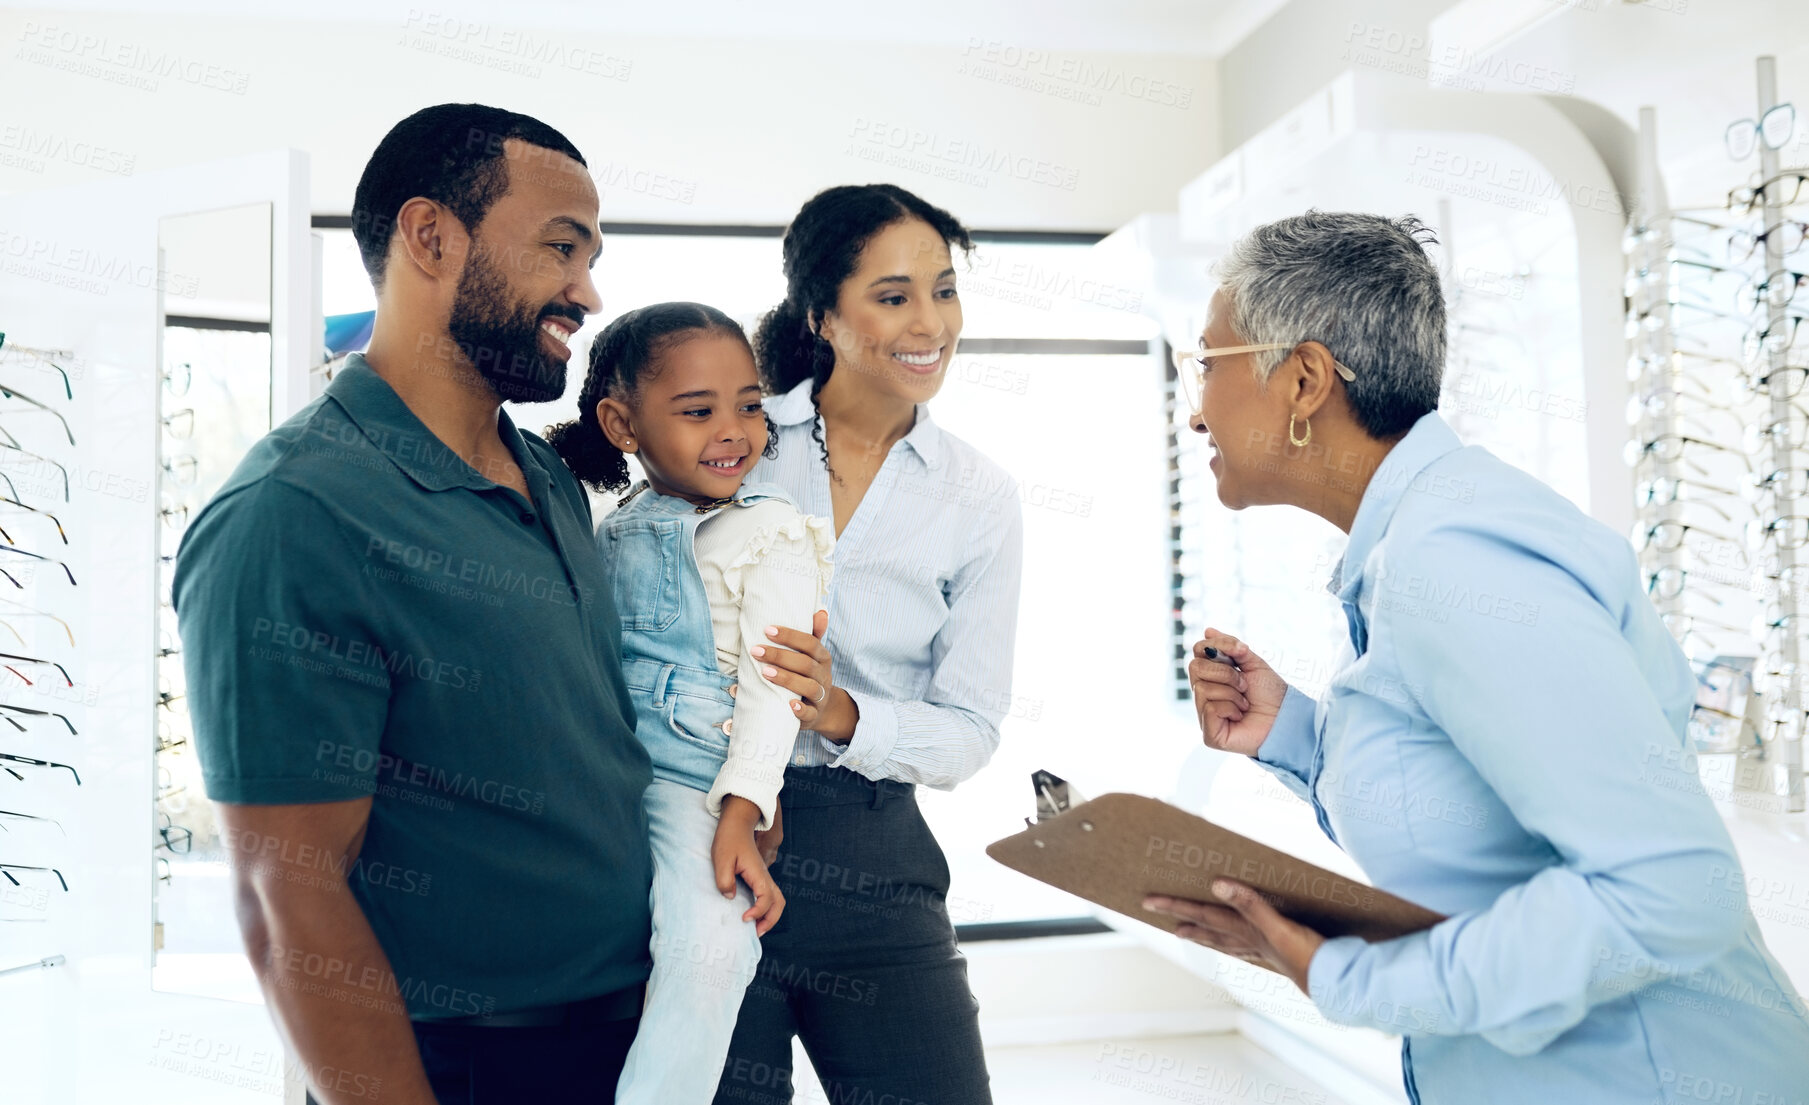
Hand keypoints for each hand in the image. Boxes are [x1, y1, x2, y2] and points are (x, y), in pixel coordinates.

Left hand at [712, 797, 784, 935]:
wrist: (737, 822)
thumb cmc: (729, 839)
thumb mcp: (721, 859)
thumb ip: (725, 880)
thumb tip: (730, 897)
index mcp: (758, 873)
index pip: (766, 898)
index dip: (758, 912)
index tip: (744, 919)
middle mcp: (765, 876)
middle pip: (779, 902)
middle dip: (770, 920)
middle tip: (756, 932)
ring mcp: (764, 876)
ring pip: (778, 899)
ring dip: (771, 915)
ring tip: (756, 927)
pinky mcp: (759, 875)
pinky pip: (770, 895)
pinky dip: (767, 908)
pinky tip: (753, 913)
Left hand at [752, 610, 853, 740]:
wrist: (823, 709)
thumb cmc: (809, 676)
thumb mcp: (813, 656)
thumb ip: (813, 635)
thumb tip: (821, 611)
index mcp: (822, 658)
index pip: (810, 643)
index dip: (790, 636)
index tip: (768, 630)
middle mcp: (823, 676)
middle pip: (806, 664)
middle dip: (781, 656)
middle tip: (756, 651)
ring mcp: (820, 697)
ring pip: (809, 687)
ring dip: (787, 679)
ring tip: (765, 673)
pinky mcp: (813, 716)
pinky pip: (810, 714)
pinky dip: (801, 710)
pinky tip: (789, 705)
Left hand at [1143, 880, 1324, 993]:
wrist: (1332, 983)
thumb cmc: (1306, 956)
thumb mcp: (1277, 925)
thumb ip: (1249, 904)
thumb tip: (1216, 885)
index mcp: (1243, 930)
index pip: (1201, 914)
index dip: (1175, 905)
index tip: (1148, 900)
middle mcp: (1246, 940)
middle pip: (1205, 927)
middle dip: (1181, 918)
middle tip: (1159, 915)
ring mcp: (1260, 948)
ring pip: (1221, 939)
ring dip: (1202, 933)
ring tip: (1185, 932)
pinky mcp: (1276, 952)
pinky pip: (1243, 946)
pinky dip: (1231, 943)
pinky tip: (1235, 945)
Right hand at [1189, 629, 1288, 756]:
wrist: (1287, 719)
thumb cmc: (1271, 694)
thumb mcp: (1252, 664)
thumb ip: (1230, 647)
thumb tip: (1208, 631)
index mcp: (1212, 676)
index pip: (1198, 651)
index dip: (1217, 646)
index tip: (1241, 650)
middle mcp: (1204, 694)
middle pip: (1195, 667)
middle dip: (1226, 673)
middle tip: (1245, 685)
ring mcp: (1205, 714)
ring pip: (1203, 688)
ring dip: (1232, 693)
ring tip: (1245, 704)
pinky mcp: (1209, 734)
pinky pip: (1210, 708)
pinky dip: (1231, 709)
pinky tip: (1240, 716)